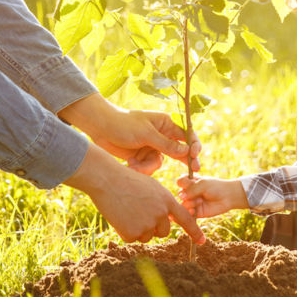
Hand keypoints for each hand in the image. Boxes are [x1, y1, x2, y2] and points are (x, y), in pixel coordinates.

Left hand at [59, 94, 200, 174]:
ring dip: (148, 166)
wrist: (100, 128)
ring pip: (161, 162)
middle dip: (183, 161)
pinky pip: (149, 166)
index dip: (194, 145)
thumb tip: (187, 151)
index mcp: (166, 123)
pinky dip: (140, 168)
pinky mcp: (142, 156)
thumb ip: (166, 144)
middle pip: (179, 150)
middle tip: (193, 172)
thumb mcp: (146, 134)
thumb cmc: (123, 124)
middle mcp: (162, 134)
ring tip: (135, 165)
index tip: (195, 156)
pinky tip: (129, 164)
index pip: (187, 134)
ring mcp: (152, 146)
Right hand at [65, 145, 205, 243]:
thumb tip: (165, 220)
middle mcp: (160, 214)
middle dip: (153, 227)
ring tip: (127, 210)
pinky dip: (125, 231)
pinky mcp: (132, 233)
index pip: (186, 219)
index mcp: (167, 200)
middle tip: (138, 212)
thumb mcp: (151, 187)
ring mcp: (147, 224)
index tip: (202, 241)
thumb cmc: (127, 180)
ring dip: (138, 229)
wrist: (107, 180)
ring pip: (147, 236)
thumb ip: (162, 203)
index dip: (195, 232)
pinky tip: (120, 216)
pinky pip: (132, 238)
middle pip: (163, 231)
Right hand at [175, 176, 247, 217]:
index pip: (180, 181)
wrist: (228, 197)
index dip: (183, 183)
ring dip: (190, 203)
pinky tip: (194, 211)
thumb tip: (180, 196)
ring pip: (183, 204)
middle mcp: (190, 192)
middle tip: (199, 194)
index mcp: (191, 182)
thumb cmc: (216, 187)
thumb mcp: (203, 184)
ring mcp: (192, 202)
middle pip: (180, 194)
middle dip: (188, 194)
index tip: (192, 183)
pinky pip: (188, 213)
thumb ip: (191, 189)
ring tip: (200, 201)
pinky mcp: (196, 212)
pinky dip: (189, 212)